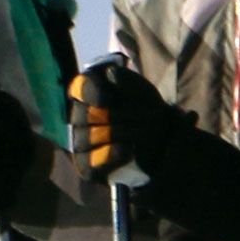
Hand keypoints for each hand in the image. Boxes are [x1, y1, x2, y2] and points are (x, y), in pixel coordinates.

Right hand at [72, 57, 183, 179]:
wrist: (161, 139)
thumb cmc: (146, 110)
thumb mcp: (143, 91)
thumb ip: (128, 80)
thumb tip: (111, 74)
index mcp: (89, 92)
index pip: (80, 87)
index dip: (93, 92)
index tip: (111, 99)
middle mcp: (79, 117)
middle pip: (88, 114)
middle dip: (124, 115)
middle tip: (152, 115)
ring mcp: (80, 142)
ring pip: (91, 136)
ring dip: (125, 133)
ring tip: (148, 132)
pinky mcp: (87, 166)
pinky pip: (91, 162)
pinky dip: (112, 155)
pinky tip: (130, 150)